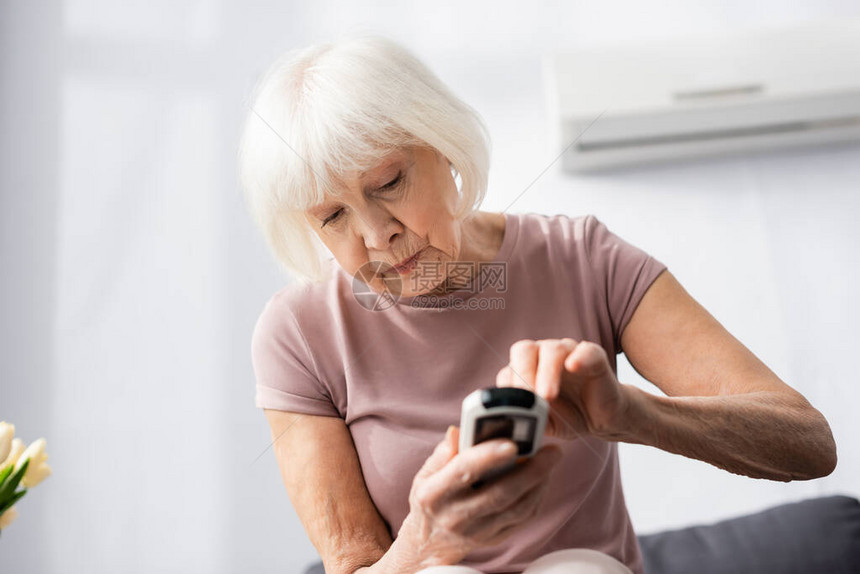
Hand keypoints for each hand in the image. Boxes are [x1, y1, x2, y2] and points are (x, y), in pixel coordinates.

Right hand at [399, 426, 561, 567]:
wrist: (430, 542)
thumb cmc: (431, 499)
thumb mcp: (425, 474)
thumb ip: (443, 453)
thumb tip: (457, 431)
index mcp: (434, 494)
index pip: (463, 471)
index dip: (488, 456)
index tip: (512, 443)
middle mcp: (455, 516)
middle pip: (499, 493)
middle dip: (530, 471)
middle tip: (550, 451)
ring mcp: (476, 532)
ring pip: (516, 509)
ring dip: (538, 484)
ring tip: (550, 461)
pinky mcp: (493, 540)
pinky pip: (521, 520)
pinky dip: (536, 498)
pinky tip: (542, 480)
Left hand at [496, 338, 629, 440]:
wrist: (602, 420)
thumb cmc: (568, 417)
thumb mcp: (545, 424)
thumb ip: (528, 420)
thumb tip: (510, 422)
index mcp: (527, 370)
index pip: (509, 370)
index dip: (508, 388)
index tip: (512, 408)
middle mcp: (544, 356)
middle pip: (524, 350)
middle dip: (522, 373)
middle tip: (527, 396)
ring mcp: (569, 353)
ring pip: (553, 350)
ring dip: (547, 372)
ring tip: (547, 397)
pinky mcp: (594, 357)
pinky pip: (586, 350)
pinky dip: (578, 357)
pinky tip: (573, 366)